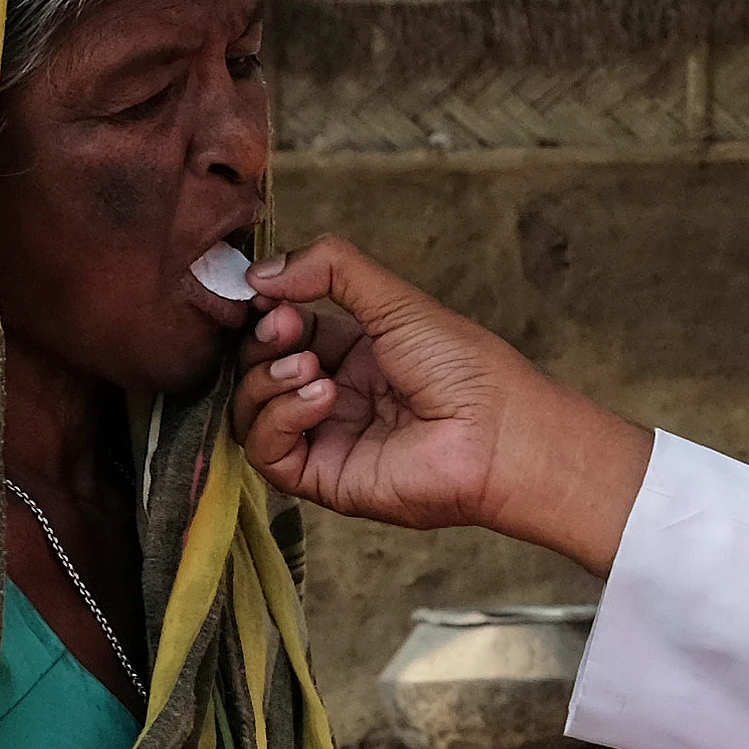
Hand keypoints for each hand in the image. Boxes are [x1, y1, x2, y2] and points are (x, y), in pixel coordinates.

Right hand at [237, 239, 655, 569]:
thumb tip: (262, 270)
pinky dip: (280, 418)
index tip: (265, 294)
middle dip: (261, 344)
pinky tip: (321, 398)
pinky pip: (267, 453)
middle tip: (286, 328)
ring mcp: (326, 439)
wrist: (498, 433)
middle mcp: (334, 396)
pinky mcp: (323, 478)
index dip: (267, 312)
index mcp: (353, 353)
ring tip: (310, 367)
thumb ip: (329, 270)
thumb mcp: (394, 300)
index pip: (282, 330)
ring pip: (250, 412)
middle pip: (257, 369)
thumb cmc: (464, 369)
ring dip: (267, 380)